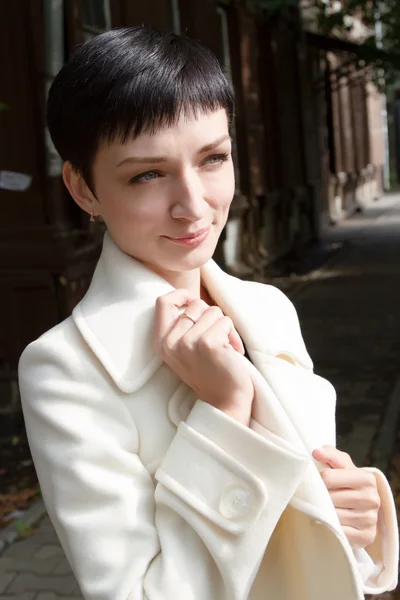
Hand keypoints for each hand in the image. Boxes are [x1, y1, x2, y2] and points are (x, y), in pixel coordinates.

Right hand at [154, 289, 253, 424]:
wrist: (224, 402)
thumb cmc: (210, 371)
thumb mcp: (185, 349)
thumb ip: (182, 326)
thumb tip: (191, 298)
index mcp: (161, 342)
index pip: (163, 302)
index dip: (181, 295)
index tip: (194, 302)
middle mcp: (170, 342)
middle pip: (195, 304)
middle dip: (212, 317)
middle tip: (216, 338)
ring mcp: (187, 342)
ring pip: (213, 311)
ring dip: (225, 327)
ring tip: (224, 348)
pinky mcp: (207, 343)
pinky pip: (226, 321)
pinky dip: (234, 336)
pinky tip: (232, 353)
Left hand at [312, 446, 380, 548]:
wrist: (361, 504)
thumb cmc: (346, 480)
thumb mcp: (340, 465)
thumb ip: (329, 455)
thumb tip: (316, 452)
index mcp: (366, 478)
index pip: (328, 477)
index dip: (318, 480)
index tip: (317, 482)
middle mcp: (372, 498)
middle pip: (330, 498)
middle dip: (320, 498)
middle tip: (316, 497)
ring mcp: (370, 519)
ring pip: (334, 516)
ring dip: (324, 513)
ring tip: (322, 508)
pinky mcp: (366, 536)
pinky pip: (340, 533)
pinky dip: (331, 528)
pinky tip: (330, 522)